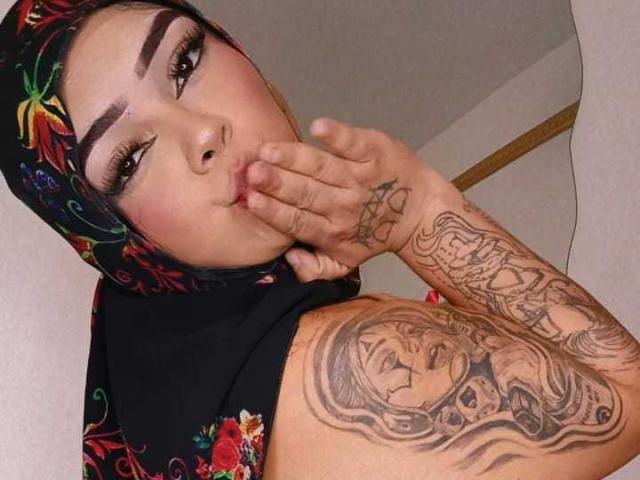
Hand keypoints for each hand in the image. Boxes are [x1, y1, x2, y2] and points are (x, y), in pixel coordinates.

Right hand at [245, 117, 443, 280]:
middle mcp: (345, 206)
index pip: (297, 221)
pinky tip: (318, 127)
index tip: (251, 199)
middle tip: (253, 172)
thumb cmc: (373, 235)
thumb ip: (314, 269)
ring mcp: (360, 178)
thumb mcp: (345, 262)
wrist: (419, 213)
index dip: (273, 211)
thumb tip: (289, 260)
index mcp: (333, 232)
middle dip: (277, 183)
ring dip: (294, 158)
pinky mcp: (374, 154)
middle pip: (305, 194)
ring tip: (270, 150)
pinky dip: (337, 136)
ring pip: (322, 168)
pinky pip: (353, 144)